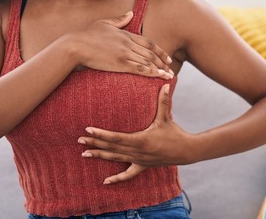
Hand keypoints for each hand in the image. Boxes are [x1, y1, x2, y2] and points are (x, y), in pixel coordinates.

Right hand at [70, 11, 172, 79]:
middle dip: (162, 62)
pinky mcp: (120, 63)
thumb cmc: (87, 34)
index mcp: (126, 34)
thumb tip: (131, 13)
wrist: (77, 45)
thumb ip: (119, 19)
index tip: (167, 57)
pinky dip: (151, 72)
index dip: (160, 51)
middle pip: (151, 53)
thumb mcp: (105, 23)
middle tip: (171, 69)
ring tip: (169, 76)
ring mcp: (125, 53)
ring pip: (148, 61)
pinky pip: (139, 68)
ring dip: (160, 69)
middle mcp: (128, 43)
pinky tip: (158, 76)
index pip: (148, 43)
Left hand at [78, 84, 196, 183]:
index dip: (101, 134)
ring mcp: (139, 160)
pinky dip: (117, 178)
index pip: (116, 137)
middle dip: (95, 143)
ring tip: (84, 154)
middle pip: (111, 147)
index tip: (88, 129)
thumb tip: (166, 83)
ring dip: (100, 156)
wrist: (186, 151)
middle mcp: (137, 152)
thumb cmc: (175, 133)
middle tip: (79, 140)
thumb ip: (164, 101)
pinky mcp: (143, 165)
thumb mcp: (167, 117)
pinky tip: (105, 182)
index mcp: (141, 140)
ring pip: (115, 158)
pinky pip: (128, 174)